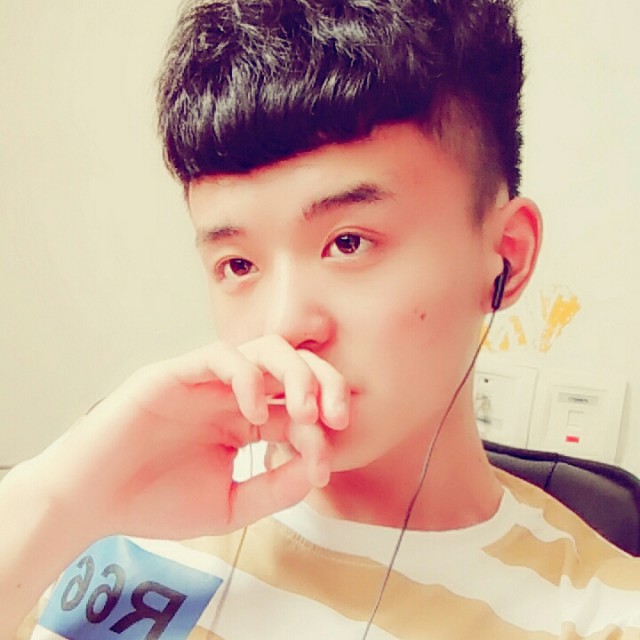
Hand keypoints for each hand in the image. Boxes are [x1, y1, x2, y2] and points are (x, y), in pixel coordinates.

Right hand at [33, 335, 349, 542]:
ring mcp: (206, 381)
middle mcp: (232, 394)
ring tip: (302, 412)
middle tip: (337, 417)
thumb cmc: (155, 502)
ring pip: (266, 349)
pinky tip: (253, 414)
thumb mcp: (230, 506)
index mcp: (246, 421)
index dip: (322, 431)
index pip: (299, 409)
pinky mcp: (176, 373)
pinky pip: (223, 356)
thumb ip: (274, 488)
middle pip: (294, 365)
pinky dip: (248, 377)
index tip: (325, 465)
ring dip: (296, 374)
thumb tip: (319, 468)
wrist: (92, 502)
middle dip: (325, 384)